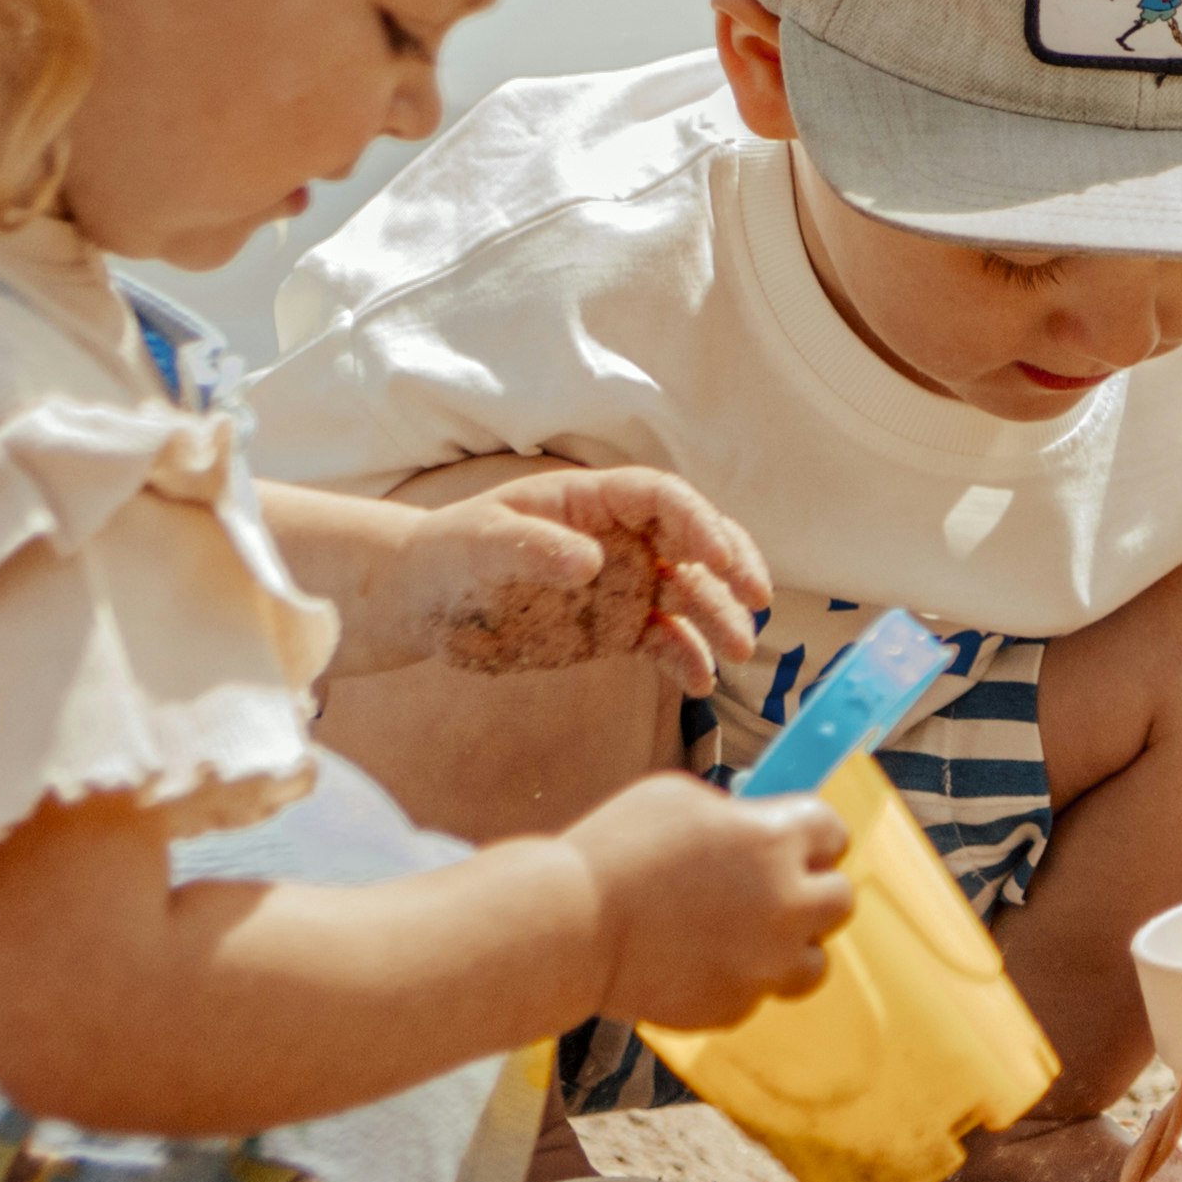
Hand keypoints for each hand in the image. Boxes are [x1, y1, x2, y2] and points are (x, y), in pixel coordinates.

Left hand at [385, 466, 769, 688]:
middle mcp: (621, 539)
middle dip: (732, 567)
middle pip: (696, 542)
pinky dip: (686, 659)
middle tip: (757, 599)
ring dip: (719, 618)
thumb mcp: (481, 544)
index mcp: (594, 501)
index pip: (663, 499)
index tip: (719, 558)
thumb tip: (592, 563)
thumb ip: (534, 548)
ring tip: (736, 651)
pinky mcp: (616, 630)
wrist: (425, 602)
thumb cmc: (448, 555)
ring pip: (690, 595)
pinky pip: (664, 642)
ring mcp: (624, 585)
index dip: (699, 523)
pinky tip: (699, 682)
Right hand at [564, 777, 851, 1032]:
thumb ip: (733, 816)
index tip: (797, 840)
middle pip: (839, 900)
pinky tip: (698, 963)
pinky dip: (738, 980)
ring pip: (813, 961)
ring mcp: (765, 963)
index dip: (812, 835)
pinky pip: (757, 993)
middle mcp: (787, 904)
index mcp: (777, 840)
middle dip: (812, 890)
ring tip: (746, 936)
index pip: (833, 832)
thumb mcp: (680, 799)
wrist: (570, 926)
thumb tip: (750, 827)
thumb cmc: (616, 850)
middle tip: (775, 888)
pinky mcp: (735, 1007)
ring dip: (789, 947)